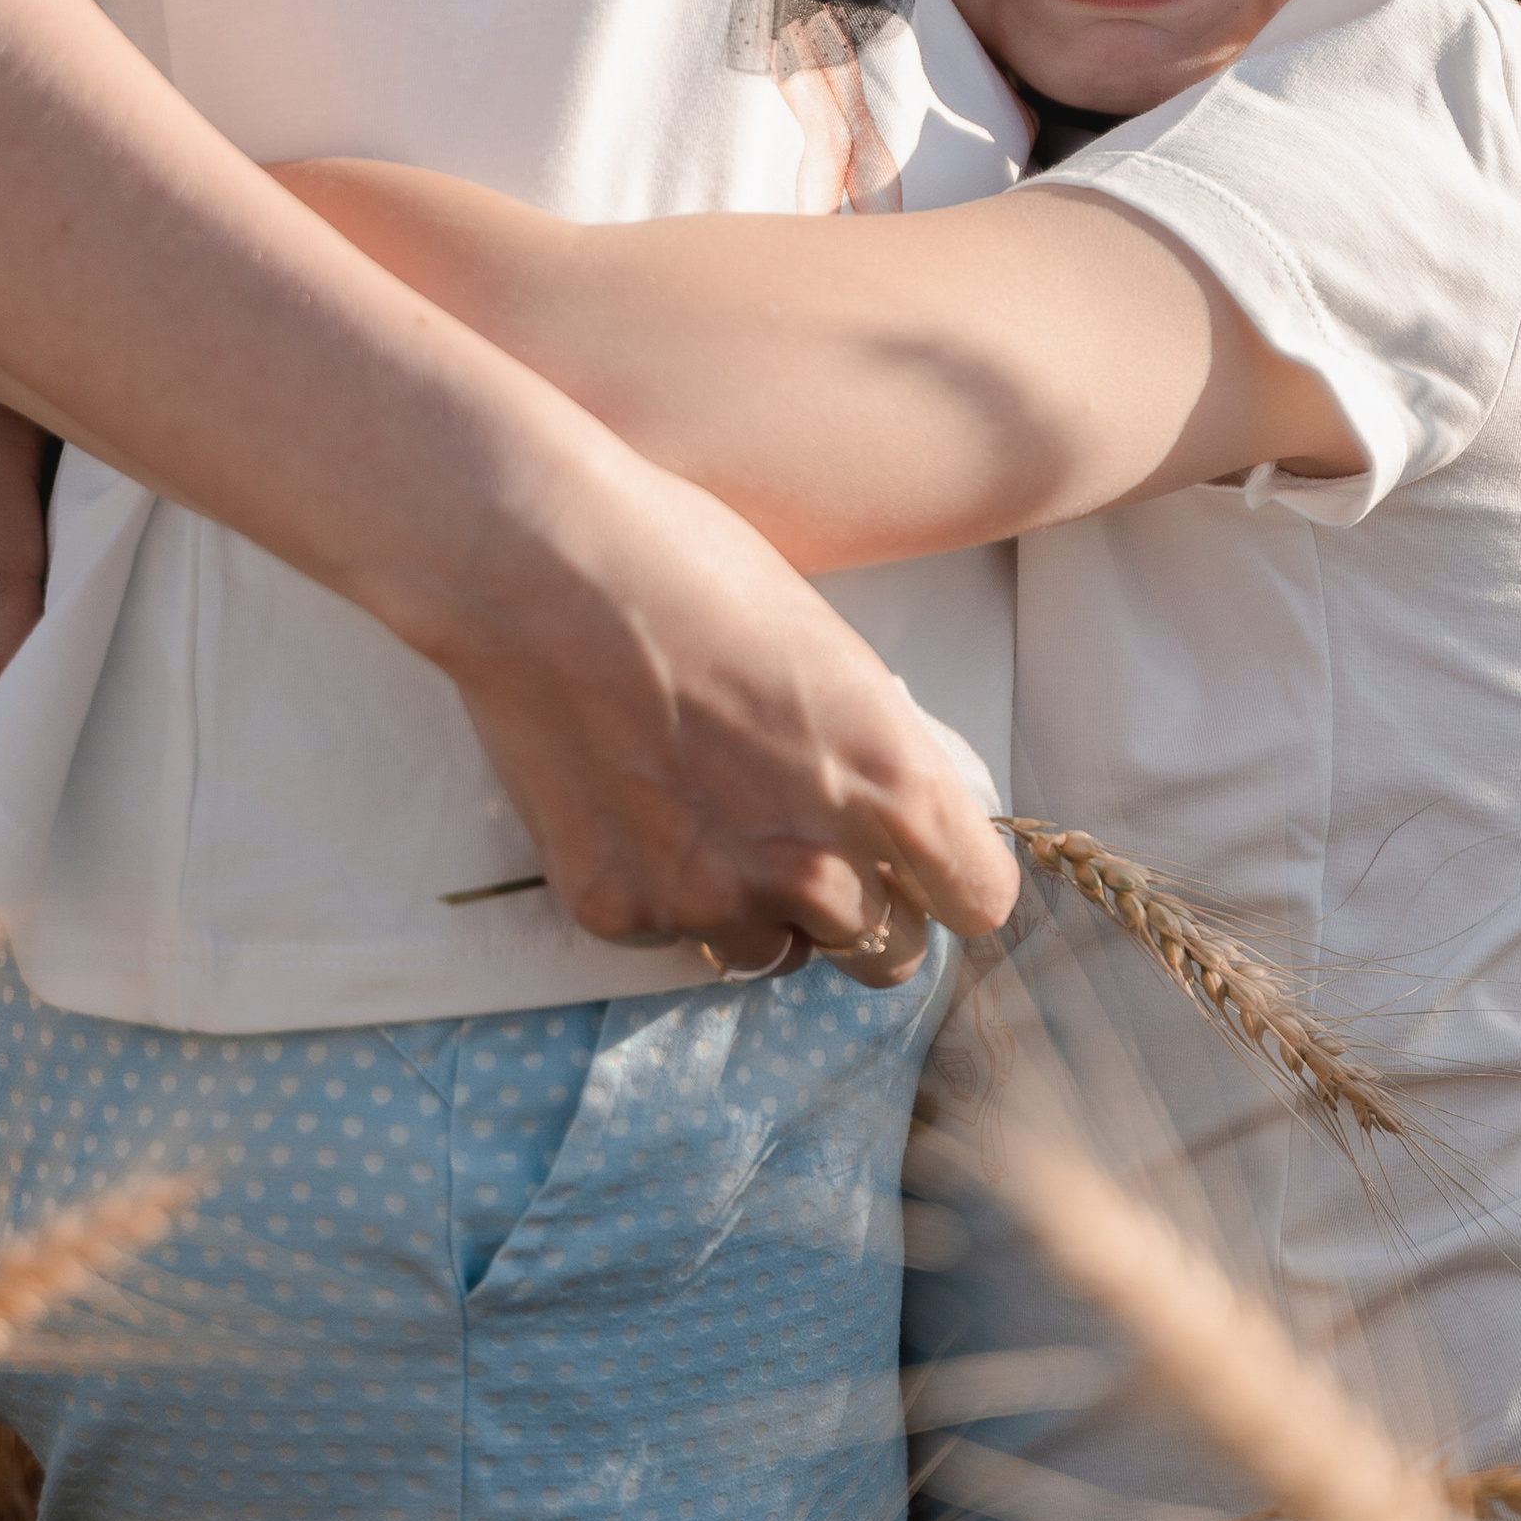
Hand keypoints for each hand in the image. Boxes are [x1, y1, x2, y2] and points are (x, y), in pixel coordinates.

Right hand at [415, 413, 1015, 992]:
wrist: (542, 564)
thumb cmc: (697, 573)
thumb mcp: (838, 658)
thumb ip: (877, 762)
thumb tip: (892, 823)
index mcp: (892, 787)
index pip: (978, 902)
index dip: (953, 877)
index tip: (926, 859)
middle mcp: (813, 864)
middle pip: (888, 954)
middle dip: (867, 909)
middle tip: (815, 841)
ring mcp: (711, 899)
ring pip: (781, 956)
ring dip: (767, 910)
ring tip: (715, 814)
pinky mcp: (620, 911)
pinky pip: (676, 935)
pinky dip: (667, 890)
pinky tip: (637, 806)